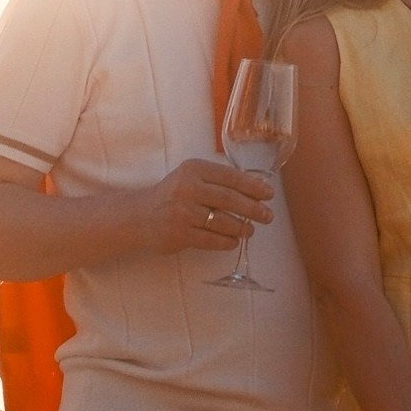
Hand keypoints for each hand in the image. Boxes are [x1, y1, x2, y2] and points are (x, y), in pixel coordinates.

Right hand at [125, 158, 277, 258]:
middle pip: (228, 199)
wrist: (141, 215)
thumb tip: (256, 188)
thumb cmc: (174, 194)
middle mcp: (187, 188)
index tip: (269, 194)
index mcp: (194, 169)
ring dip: (241, 227)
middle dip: (252, 208)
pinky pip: (211, 239)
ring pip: (221, 221)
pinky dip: (226, 241)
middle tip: (267, 216)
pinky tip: (234, 241)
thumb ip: (217, 179)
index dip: (253, 186)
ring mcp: (182, 212)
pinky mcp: (179, 234)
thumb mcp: (192, 176)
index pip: (230, 177)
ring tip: (251, 230)